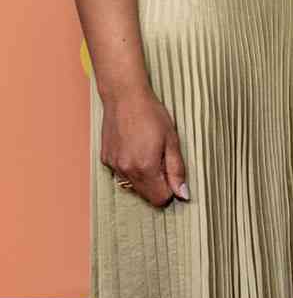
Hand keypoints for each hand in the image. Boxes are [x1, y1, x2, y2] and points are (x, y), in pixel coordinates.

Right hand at [100, 91, 188, 207]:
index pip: (159, 199)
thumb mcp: (172, 141)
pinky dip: (130, 167)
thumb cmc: (152, 115)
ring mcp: (113, 166)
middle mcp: (126, 171)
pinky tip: (135, 148)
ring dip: (143, 176)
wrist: (125, 98)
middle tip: (162, 158)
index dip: (171, 189)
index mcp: (145, 168)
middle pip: (146, 195)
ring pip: (132, 186)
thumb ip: (177, 170)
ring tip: (148, 151)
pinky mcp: (105, 159)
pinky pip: (121, 173)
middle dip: (158, 184)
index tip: (173, 173)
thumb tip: (182, 194)